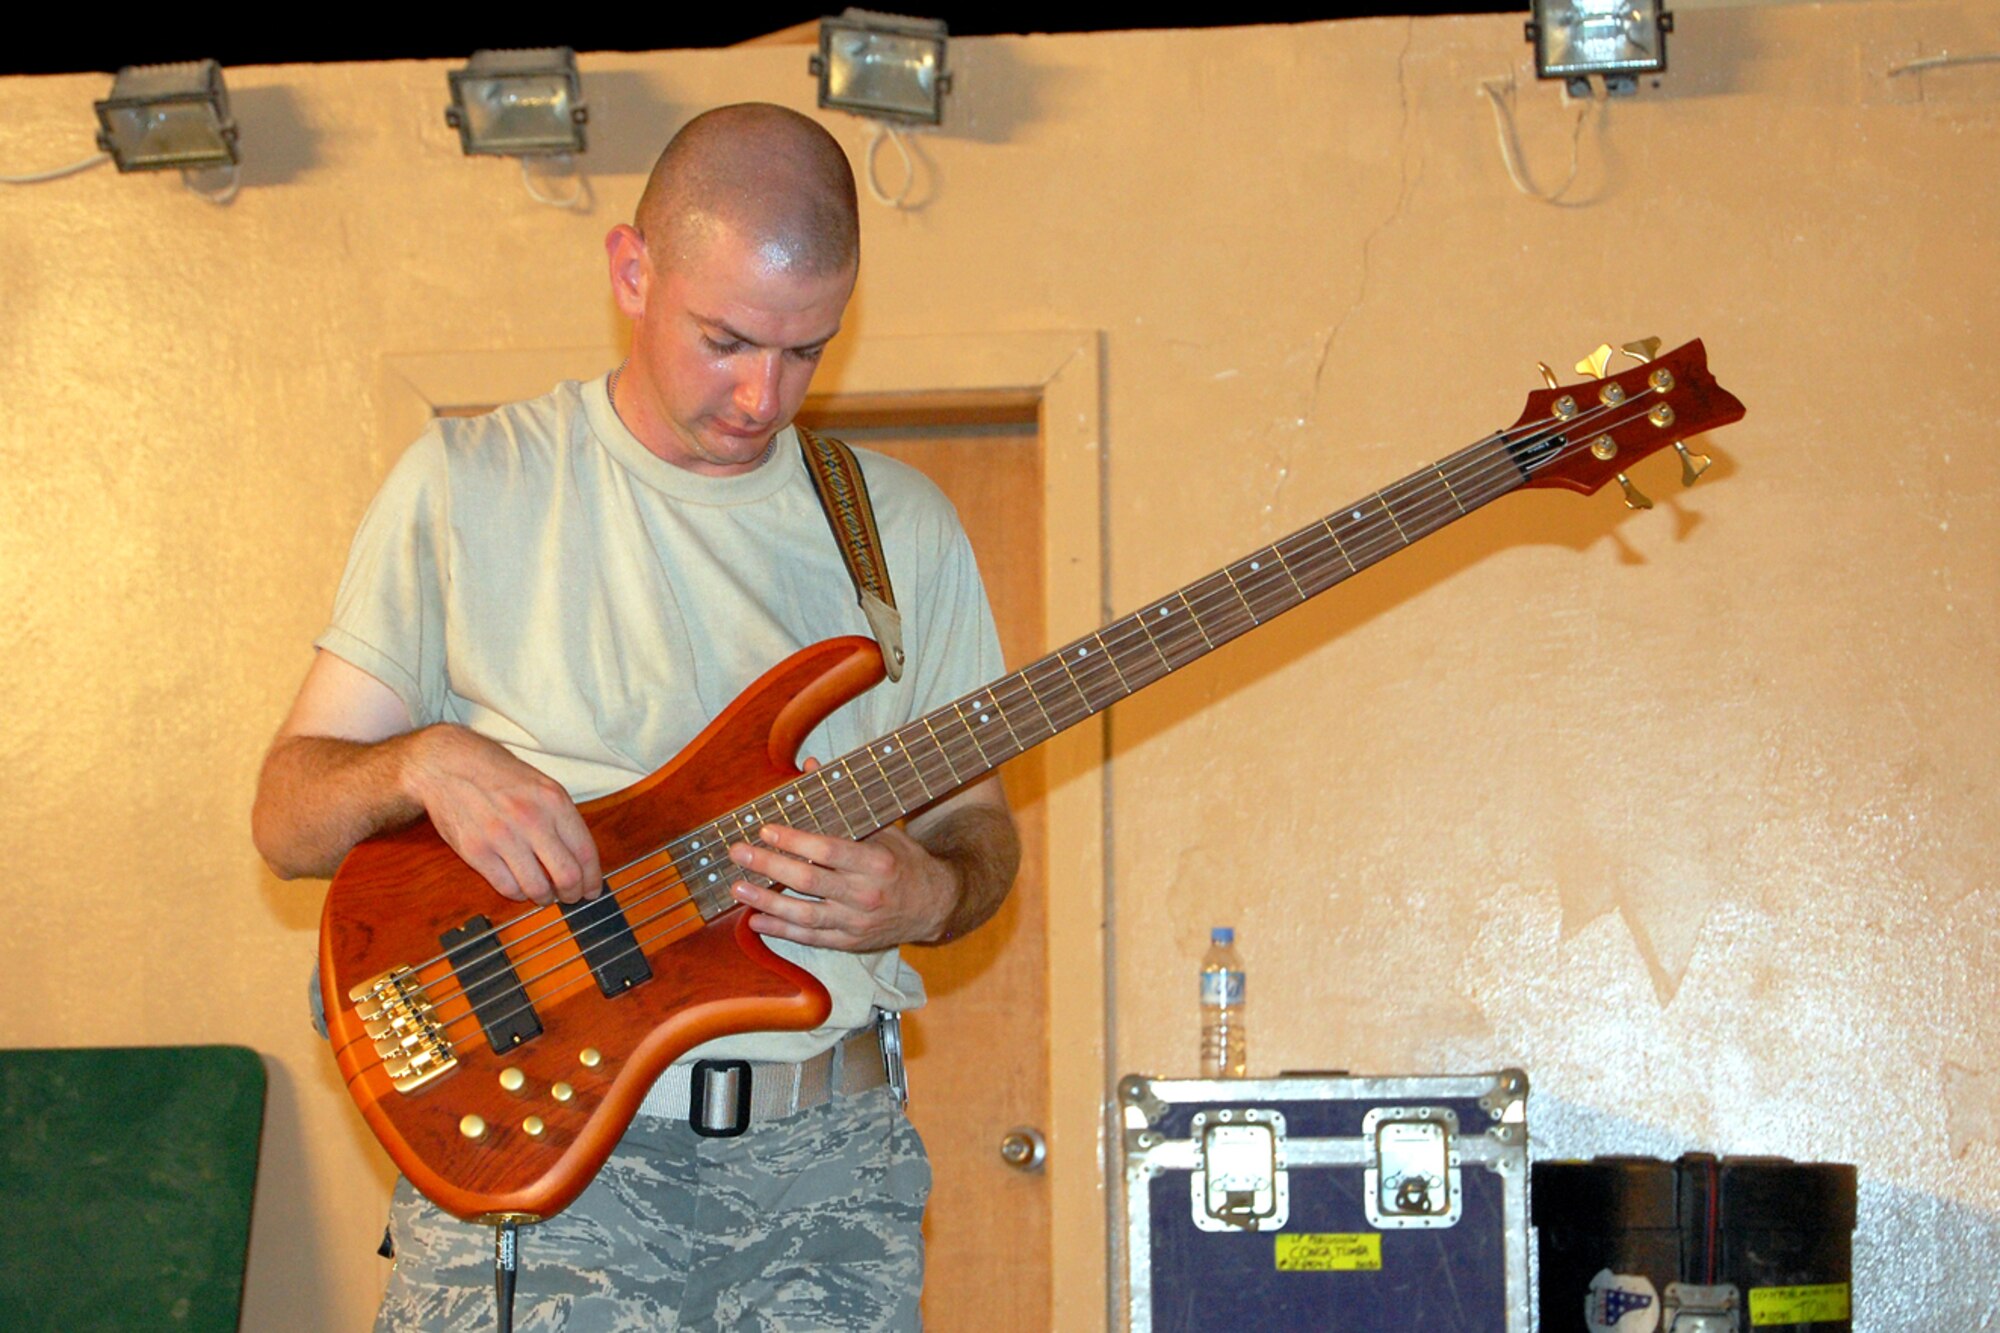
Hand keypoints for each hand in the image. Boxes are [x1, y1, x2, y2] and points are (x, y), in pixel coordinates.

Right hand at [405, 725, 601, 904]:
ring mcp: (502, 837)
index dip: (593, 878)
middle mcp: (532, 819)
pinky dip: (518, 894)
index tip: (592, 888)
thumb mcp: (541, 784)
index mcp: (554, 801)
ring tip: (544, 894)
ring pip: (537, 888)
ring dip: (545, 898)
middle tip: (570, 897)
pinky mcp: (476, 851)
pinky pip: (507, 887)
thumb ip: (561, 817)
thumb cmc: (496, 773)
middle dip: (573, 893)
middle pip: (567, 875)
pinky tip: (520, 887)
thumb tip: (580, 857)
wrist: (448, 764)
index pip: (585, 851)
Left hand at [727, 821, 955, 952]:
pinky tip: (756, 920)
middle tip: (739, 854)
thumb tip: (809, 767)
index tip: (765, 830)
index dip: (793, 841)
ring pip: (804, 914)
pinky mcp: (850, 942)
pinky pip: (811, 937)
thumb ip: (842, 802)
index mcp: (876, 862)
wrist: (934, 905)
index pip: (828, 850)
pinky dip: (781, 930)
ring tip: (738, 889)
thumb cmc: (903, 861)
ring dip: (767, 902)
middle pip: (809, 881)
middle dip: (769, 866)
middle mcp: (866, 894)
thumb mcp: (883, 828)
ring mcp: (857, 922)